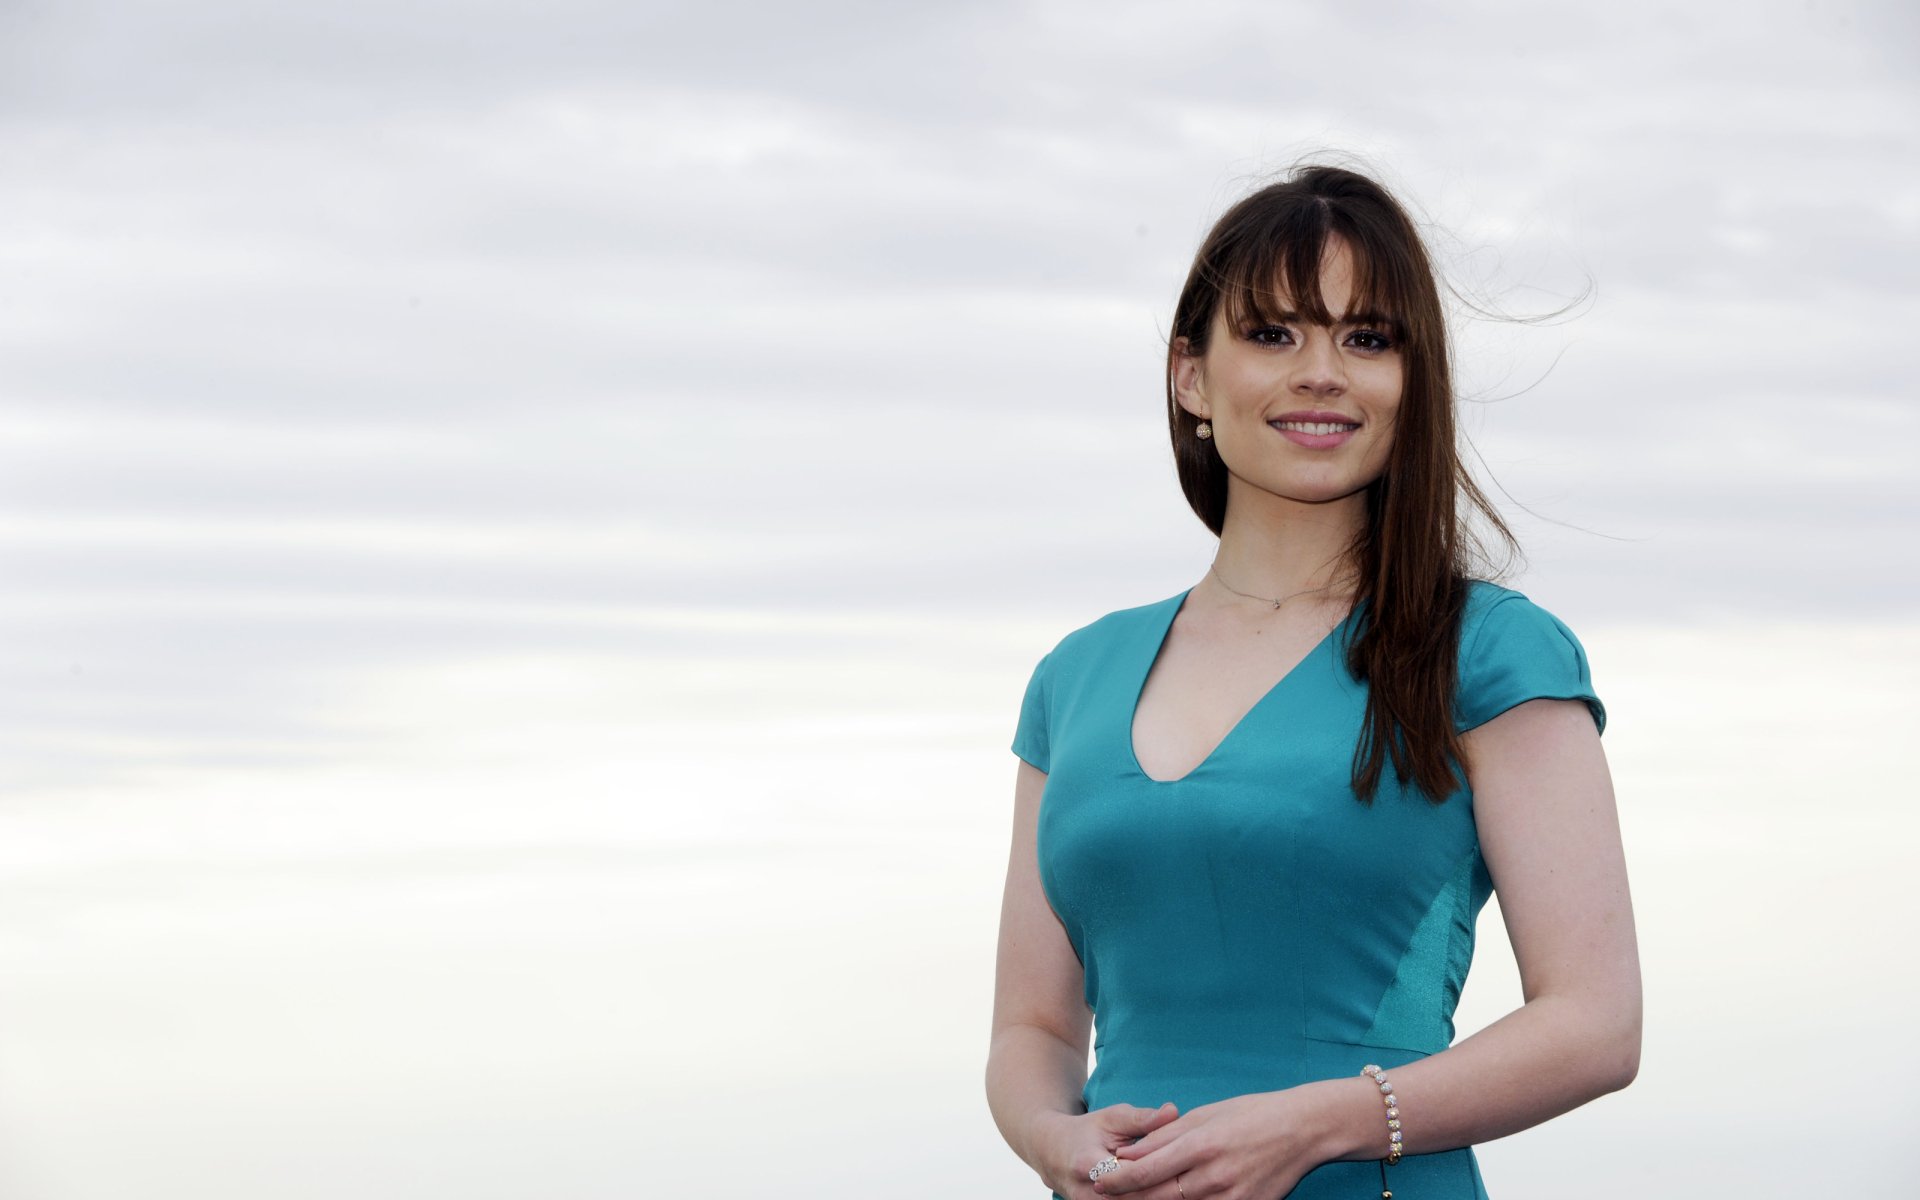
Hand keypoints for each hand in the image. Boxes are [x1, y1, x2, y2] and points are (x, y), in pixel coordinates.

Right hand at [1031, 1101, 1180, 1199]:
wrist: (1052, 1153)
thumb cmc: (1087, 1131)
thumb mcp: (1112, 1118)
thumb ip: (1143, 1119)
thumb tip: (1174, 1111)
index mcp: (1089, 1164)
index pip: (1132, 1175)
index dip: (1161, 1173)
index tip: (1190, 1168)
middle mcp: (1087, 1194)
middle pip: (1135, 1199)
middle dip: (1164, 1193)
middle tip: (1193, 1185)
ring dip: (1158, 1198)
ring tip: (1187, 1191)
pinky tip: (1171, 1195)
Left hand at [1090, 1086, 1334, 1199]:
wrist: (1303, 1131)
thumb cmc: (1251, 1114)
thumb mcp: (1204, 1114)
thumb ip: (1164, 1136)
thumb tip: (1129, 1152)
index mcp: (1201, 1145)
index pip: (1148, 1170)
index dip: (1119, 1180)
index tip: (1097, 1182)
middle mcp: (1214, 1176)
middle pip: (1159, 1197)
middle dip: (1130, 1198)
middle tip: (1106, 1196)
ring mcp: (1231, 1198)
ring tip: (1135, 1198)